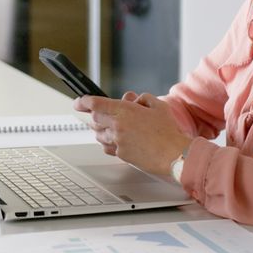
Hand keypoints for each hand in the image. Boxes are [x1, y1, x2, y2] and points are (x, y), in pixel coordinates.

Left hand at [74, 92, 191, 175]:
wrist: (173, 154)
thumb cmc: (168, 132)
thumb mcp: (158, 106)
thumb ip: (143, 98)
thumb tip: (134, 99)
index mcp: (125, 110)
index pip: (96, 103)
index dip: (83, 101)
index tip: (79, 102)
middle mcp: (118, 125)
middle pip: (95, 118)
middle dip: (98, 115)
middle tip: (104, 114)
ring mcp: (118, 141)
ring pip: (99, 134)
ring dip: (103, 129)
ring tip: (115, 127)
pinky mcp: (120, 154)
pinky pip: (106, 147)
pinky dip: (108, 142)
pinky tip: (117, 140)